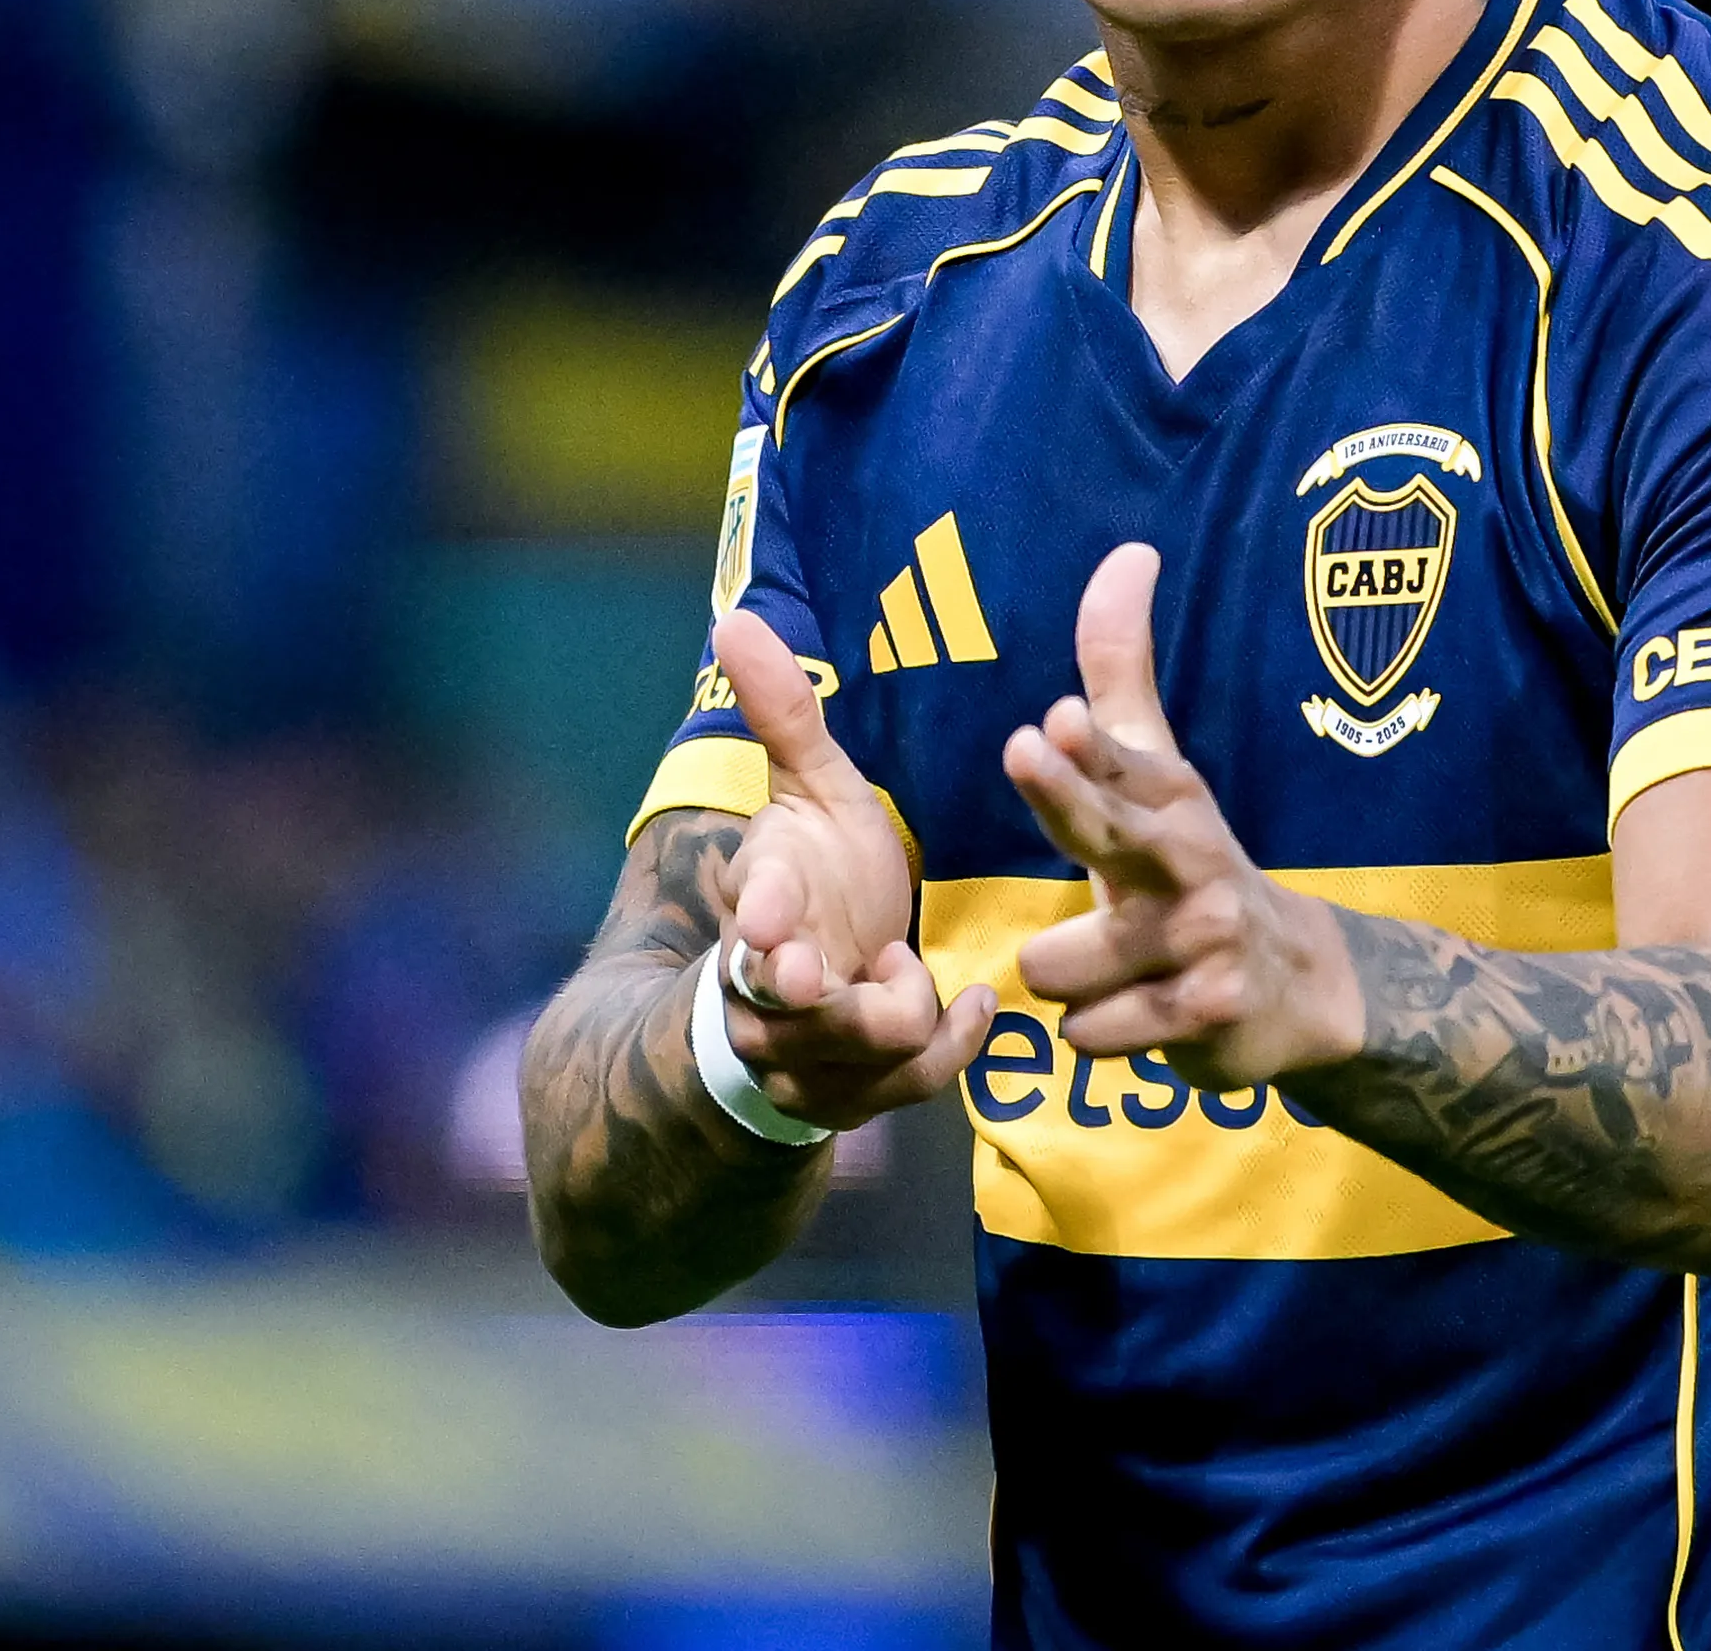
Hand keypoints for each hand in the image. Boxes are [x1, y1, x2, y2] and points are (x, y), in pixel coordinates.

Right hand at [705, 609, 992, 1129]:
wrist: (813, 979)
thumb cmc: (817, 873)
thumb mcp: (812, 791)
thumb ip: (783, 714)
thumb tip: (734, 617)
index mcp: (762, 903)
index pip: (753, 916)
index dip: (762, 924)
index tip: (770, 927)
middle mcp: (768, 986)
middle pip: (789, 1006)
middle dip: (817, 998)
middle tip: (829, 979)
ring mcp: (804, 1048)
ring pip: (854, 1048)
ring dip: (896, 1011)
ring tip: (911, 970)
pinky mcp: (848, 1094)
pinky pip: (905, 1081)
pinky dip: (945, 1045)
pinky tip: (976, 1002)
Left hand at [1002, 545, 1362, 1091]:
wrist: (1297, 985)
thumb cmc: (1188, 865)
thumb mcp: (1159, 773)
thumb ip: (1122, 671)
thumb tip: (1131, 550)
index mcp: (1169, 798)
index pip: (1120, 764)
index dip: (1086, 744)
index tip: (1054, 717)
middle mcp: (1189, 860)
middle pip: (1112, 830)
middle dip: (1069, 792)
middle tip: (1030, 747)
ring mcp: (1201, 940)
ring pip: (1065, 963)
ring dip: (1067, 978)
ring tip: (1116, 969)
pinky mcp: (1203, 1016)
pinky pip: (1093, 1031)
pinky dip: (1096, 1032)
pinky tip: (1135, 1015)